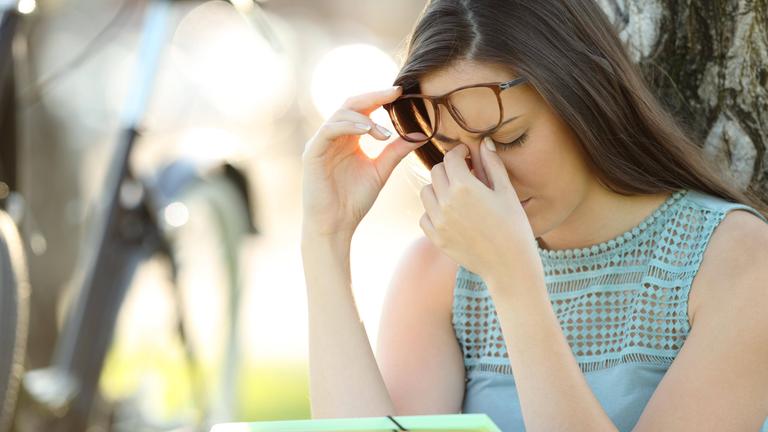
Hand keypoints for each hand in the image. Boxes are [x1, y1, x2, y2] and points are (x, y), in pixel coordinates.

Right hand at [302, 86, 428, 239]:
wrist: (335, 225)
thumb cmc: (354, 201)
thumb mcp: (381, 170)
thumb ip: (397, 151)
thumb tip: (422, 134)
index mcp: (349, 137)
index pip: (364, 109)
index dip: (380, 98)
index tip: (401, 92)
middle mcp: (334, 136)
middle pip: (351, 104)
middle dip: (374, 97)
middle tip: (395, 93)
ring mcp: (321, 142)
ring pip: (341, 114)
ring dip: (365, 117)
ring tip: (383, 132)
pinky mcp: (312, 152)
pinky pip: (329, 130)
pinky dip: (348, 126)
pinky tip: (367, 131)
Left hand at [418, 137, 540, 282]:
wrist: (509, 266)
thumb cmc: (514, 226)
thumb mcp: (506, 192)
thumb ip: (492, 164)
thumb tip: (484, 142)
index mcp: (464, 186)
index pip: (451, 157)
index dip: (459, 153)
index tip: (466, 156)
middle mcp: (446, 201)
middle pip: (436, 172)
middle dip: (448, 168)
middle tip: (463, 174)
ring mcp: (438, 221)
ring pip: (425, 192)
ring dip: (438, 188)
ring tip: (455, 194)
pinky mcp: (436, 238)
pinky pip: (424, 216)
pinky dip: (433, 211)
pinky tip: (450, 214)